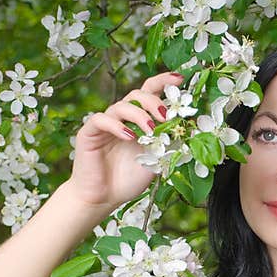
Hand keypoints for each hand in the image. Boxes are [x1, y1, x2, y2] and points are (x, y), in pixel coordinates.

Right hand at [62, 71, 184, 213]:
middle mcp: (121, 118)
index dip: (163, 82)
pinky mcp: (88, 132)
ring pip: (121, 105)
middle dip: (154, 102)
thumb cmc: (128, 180)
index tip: (180, 78)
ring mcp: (105, 124)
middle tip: (166, 116)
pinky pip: (101, 120)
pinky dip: (117, 126)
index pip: (150, 93)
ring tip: (151, 131)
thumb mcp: (156, 161)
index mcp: (138, 121)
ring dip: (139, 115)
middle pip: (137, 95)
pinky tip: (129, 137)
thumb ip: (168, 144)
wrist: (103, 198)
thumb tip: (188, 131)